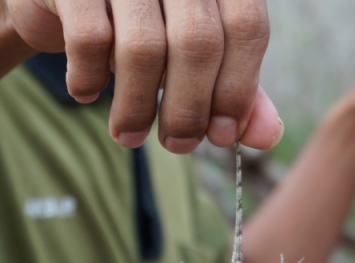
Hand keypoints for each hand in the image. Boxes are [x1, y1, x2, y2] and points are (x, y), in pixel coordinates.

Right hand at [5, 0, 283, 152]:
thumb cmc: (137, 28)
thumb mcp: (191, 56)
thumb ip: (233, 88)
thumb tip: (268, 136)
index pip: (246, 26)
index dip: (238, 88)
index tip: (221, 135)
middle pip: (199, 42)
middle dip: (189, 109)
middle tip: (176, 145)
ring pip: (143, 47)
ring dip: (137, 107)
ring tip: (129, 136)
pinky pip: (89, 39)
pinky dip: (88, 78)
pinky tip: (86, 93)